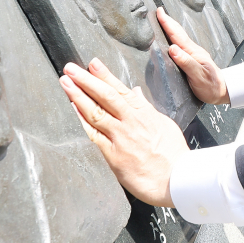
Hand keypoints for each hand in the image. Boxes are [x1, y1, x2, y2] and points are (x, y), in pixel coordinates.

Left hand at [60, 59, 187, 206]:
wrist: (178, 179)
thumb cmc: (174, 155)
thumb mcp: (164, 124)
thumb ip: (146, 108)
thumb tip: (135, 93)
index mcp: (144, 113)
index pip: (121, 90)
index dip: (105, 75)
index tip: (93, 63)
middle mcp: (131, 122)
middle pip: (104, 96)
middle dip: (86, 80)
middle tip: (71, 68)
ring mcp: (121, 138)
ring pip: (96, 112)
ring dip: (78, 96)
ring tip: (65, 82)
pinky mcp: (114, 155)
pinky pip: (95, 134)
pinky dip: (83, 120)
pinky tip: (74, 109)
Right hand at [157, 6, 228, 103]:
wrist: (223, 93)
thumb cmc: (211, 86)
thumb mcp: (199, 76)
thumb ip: (186, 62)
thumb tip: (172, 48)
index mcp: (194, 52)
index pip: (178, 36)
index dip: (167, 23)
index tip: (159, 11)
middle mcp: (193, 51)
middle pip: (178, 34)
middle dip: (168, 22)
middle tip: (158, 11)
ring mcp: (194, 55)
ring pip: (179, 39)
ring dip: (170, 29)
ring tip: (162, 22)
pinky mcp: (192, 60)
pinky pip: (181, 46)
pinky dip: (173, 39)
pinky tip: (170, 40)